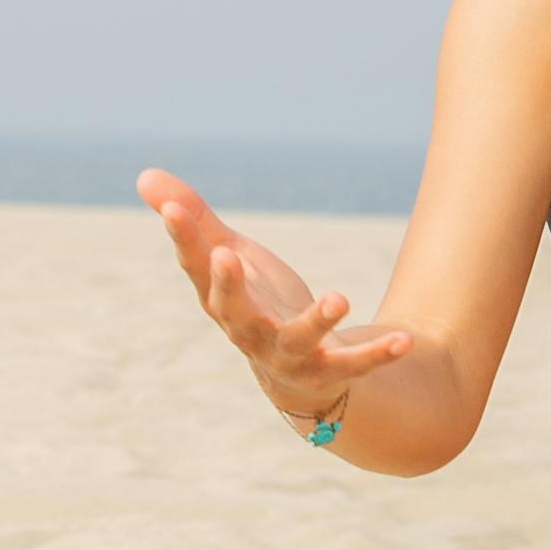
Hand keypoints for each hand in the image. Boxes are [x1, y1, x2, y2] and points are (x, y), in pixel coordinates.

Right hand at [136, 169, 412, 427]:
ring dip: (317, 321)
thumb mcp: (229, 257)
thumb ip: (196, 222)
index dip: (182, 238)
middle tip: (227, 254)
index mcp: (221, 301)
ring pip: (298, 341)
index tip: (172, 209)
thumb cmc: (255, 303)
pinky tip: (406, 339)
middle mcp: (248, 332)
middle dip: (229, 285)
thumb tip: (144, 175)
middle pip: (233, 311)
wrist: (294, 374)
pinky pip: (354, 365)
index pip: (195, 267)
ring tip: (339, 298)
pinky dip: (379, 354)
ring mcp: (288, 354)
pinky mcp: (328, 369)